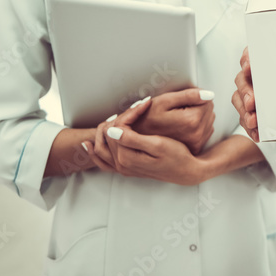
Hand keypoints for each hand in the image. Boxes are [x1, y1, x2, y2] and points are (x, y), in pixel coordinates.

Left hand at [87, 99, 205, 185]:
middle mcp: (121, 164)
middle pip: (108, 134)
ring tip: (122, 116)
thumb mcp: (158, 145)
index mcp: (127, 157)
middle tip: (139, 106)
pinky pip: (103, 161)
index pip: (117, 128)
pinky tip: (90, 144)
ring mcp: (122, 168)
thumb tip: (112, 131)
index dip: (130, 113)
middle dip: (121, 117)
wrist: (186, 171)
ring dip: (107, 128)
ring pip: (101, 145)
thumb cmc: (177, 156)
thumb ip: (133, 139)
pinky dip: (94, 152)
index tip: (146, 103)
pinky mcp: (126, 168)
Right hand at [131, 87, 215, 154]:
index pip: (208, 100)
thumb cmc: (148, 118)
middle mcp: (197, 135)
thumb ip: (189, 95)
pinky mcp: (196, 148)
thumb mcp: (164, 101)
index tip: (181, 101)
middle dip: (198, 107)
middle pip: (209, 111)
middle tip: (178, 110)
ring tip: (179, 119)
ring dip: (198, 117)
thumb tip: (209, 94)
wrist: (138, 140)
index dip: (195, 97)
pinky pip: (205, 131)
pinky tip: (182, 127)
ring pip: (208, 120)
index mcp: (191, 121)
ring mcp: (197, 144)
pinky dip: (197, 127)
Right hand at [232, 47, 275, 143]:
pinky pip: (245, 120)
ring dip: (243, 111)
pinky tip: (257, 135)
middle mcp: (261, 81)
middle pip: (242, 79)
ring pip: (239, 99)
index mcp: (275, 68)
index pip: (255, 56)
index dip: (247, 58)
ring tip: (253, 121)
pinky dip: (249, 128)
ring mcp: (256, 98)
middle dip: (244, 91)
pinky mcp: (256, 116)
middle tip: (252, 102)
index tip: (249, 66)